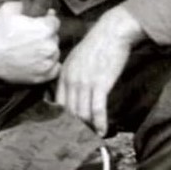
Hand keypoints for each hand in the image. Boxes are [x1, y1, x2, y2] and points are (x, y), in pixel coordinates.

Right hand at [0, 0, 59, 83]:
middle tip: (31, 37)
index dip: (48, 20)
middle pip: (55, 38)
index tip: (43, 21)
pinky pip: (54, 69)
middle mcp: (49, 46)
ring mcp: (46, 63)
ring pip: (54, 53)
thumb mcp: (9, 9)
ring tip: (32, 49)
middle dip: (46, 35)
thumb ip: (24, 5)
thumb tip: (28, 5)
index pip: (55, 22)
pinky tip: (39, 61)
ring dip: (47, 50)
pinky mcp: (41, 76)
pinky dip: (49, 65)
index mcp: (45, 29)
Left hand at [54, 6, 140, 134]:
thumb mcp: (76, 58)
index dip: (62, 118)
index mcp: (63, 74)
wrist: (112, 32)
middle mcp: (71, 80)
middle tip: (81, 137)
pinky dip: (100, 122)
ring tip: (93, 135)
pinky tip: (103, 130)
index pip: (58, 103)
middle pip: (69, 112)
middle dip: (75, 126)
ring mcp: (85, 83)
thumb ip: (71, 74)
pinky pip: (97, 109)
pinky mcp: (100, 84)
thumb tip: (71, 91)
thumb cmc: (97, 44)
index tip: (68, 128)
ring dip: (88, 127)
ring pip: (82, 113)